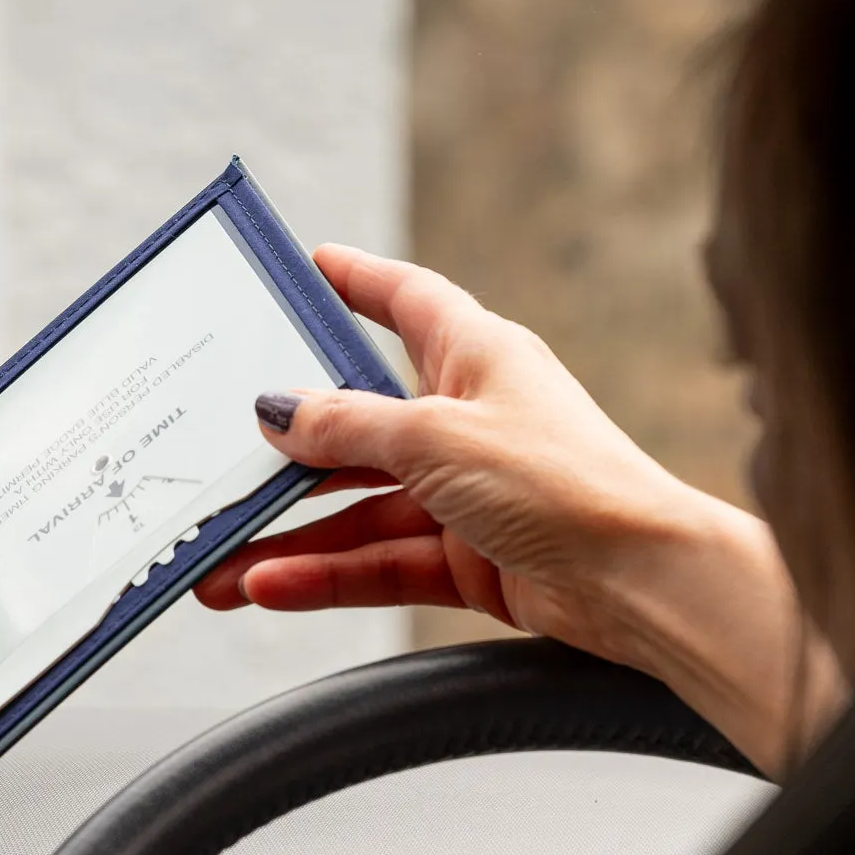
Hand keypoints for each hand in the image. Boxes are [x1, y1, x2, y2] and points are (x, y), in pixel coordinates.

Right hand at [196, 243, 841, 770]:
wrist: (640, 581)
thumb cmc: (562, 482)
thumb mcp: (433, 436)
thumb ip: (347, 426)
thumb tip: (279, 411)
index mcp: (477, 357)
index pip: (404, 302)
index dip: (356, 282)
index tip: (307, 267)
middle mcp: (469, 419)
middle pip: (358, 427)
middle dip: (286, 456)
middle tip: (214, 465)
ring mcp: (467, 494)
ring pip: (359, 511)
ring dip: (290, 539)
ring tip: (220, 567)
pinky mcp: (469, 559)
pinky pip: (380, 563)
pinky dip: (327, 576)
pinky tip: (270, 587)